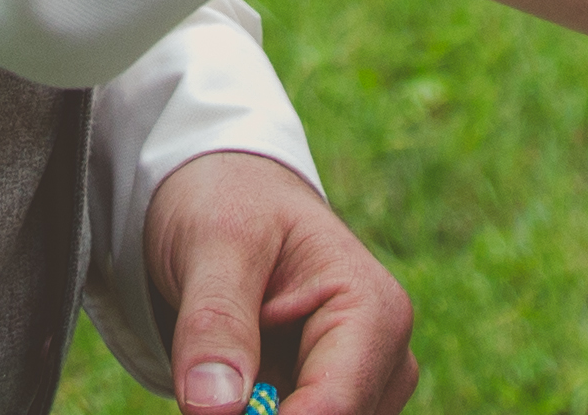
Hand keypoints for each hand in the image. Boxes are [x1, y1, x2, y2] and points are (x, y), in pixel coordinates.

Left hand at [144, 150, 415, 414]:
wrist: (231, 194)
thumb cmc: (231, 203)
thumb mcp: (214, 243)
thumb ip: (215, 323)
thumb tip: (213, 411)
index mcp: (373, 311)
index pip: (333, 408)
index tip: (209, 411)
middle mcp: (383, 359)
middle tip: (205, 390)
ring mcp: (360, 386)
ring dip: (255, 413)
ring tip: (215, 366)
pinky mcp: (329, 401)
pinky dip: (256, 413)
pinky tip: (229, 384)